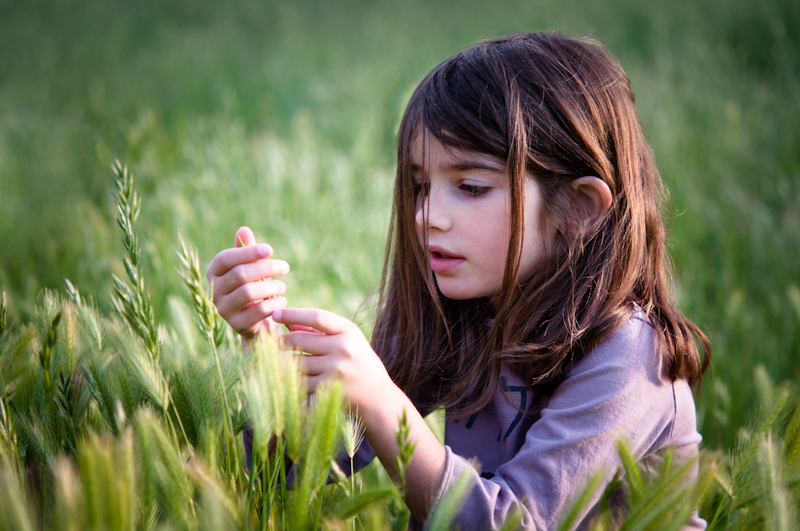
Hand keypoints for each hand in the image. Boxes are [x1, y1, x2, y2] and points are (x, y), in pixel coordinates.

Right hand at [206, 227, 289, 337]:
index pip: (226, 259)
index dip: (248, 252)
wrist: (256, 322)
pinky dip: (275, 304)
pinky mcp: (237, 325)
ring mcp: (223, 309)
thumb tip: (243, 229)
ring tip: (283, 286)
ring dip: (272, 287)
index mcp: (214, 273)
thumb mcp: (250, 268)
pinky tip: (283, 301)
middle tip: (284, 267)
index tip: (270, 250)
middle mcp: (214, 291)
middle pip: (240, 274)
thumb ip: (246, 250)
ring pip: (248, 292)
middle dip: (266, 268)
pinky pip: (258, 311)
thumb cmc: (253, 287)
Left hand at [273, 307, 446, 522]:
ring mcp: (336, 370)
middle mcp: (344, 348)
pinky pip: (298, 381)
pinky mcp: (328, 389)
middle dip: (280, 341)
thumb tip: (288, 322)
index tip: (274, 313)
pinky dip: (287, 379)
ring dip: (279, 361)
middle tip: (267, 342)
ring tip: (270, 359)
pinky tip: (280, 377)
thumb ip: (320, 332)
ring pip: (295, 362)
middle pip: (299, 340)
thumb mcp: (347, 342)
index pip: (317, 316)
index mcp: (349, 331)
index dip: (293, 313)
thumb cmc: (359, 364)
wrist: (378, 398)